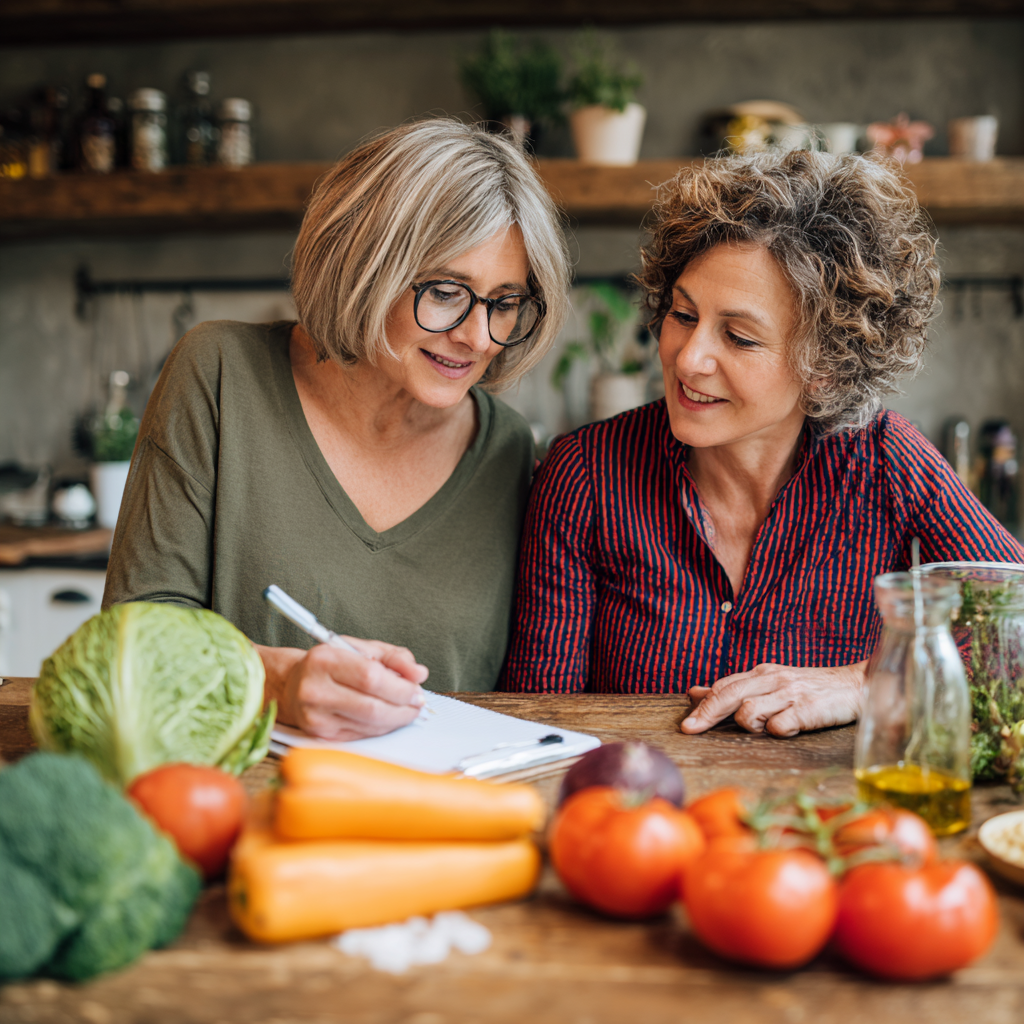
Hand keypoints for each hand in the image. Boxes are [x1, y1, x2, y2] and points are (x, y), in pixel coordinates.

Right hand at [258, 639, 428, 740]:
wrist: (293, 684)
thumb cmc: (331, 664)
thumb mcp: (362, 648)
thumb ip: (394, 658)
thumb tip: (419, 674)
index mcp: (324, 660)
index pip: (370, 678)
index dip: (400, 688)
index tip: (417, 690)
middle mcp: (315, 690)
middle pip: (372, 707)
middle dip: (403, 708)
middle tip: (417, 703)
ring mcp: (316, 717)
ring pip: (369, 725)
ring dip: (396, 720)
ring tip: (406, 709)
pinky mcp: (320, 735)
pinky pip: (362, 735)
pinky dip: (381, 727)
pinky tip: (387, 718)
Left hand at [680, 661, 866, 737]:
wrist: (858, 685)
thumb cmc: (812, 688)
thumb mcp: (773, 683)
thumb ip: (738, 688)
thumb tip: (696, 692)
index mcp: (762, 672)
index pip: (723, 686)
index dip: (702, 705)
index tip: (686, 723)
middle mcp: (773, 679)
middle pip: (728, 695)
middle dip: (706, 714)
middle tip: (690, 730)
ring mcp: (790, 693)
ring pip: (749, 711)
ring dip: (750, 725)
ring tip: (767, 727)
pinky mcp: (808, 709)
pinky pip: (779, 725)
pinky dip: (778, 731)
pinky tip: (787, 730)